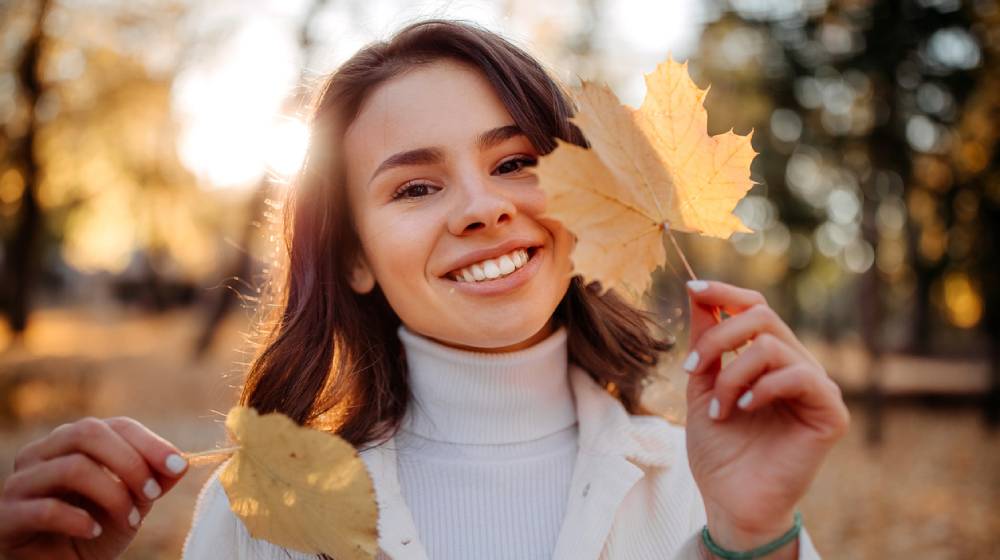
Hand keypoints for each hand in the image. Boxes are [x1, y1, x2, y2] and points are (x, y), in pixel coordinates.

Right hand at [0, 416, 189, 559]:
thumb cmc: (96, 531)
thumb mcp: (134, 502)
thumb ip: (155, 479)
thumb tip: (181, 463)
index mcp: (72, 441)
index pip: (114, 426)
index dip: (150, 443)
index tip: (178, 467)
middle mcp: (41, 453)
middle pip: (88, 433)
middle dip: (131, 463)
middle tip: (154, 494)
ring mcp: (19, 483)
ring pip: (71, 467)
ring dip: (112, 494)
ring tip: (132, 520)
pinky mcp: (7, 516)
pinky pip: (45, 509)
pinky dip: (78, 520)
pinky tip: (93, 532)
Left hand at [682, 280, 849, 555]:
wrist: (729, 499)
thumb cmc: (718, 448)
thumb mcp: (701, 384)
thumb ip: (706, 341)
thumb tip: (698, 292)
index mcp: (768, 358)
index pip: (755, 308)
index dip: (725, 293)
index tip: (692, 287)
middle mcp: (797, 365)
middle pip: (762, 317)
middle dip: (718, 338)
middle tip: (692, 369)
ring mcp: (816, 387)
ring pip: (772, 346)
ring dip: (731, 375)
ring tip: (718, 409)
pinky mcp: (830, 412)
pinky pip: (799, 376)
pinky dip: (761, 388)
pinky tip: (742, 409)